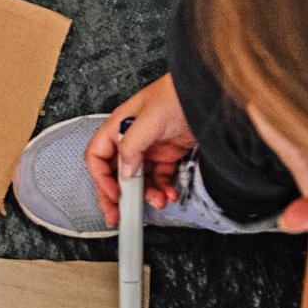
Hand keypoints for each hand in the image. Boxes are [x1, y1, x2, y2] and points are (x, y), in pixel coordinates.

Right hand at [83, 74, 198, 226]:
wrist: (209, 92)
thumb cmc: (178, 94)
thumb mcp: (150, 119)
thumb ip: (131, 146)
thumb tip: (124, 172)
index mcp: (119, 126)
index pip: (97, 157)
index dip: (101, 178)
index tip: (113, 194)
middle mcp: (131, 138)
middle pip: (115, 173)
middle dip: (117, 196)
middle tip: (118, 215)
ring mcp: (150, 147)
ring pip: (139, 179)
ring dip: (146, 194)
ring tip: (157, 201)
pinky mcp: (168, 154)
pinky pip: (160, 177)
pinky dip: (163, 188)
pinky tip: (169, 193)